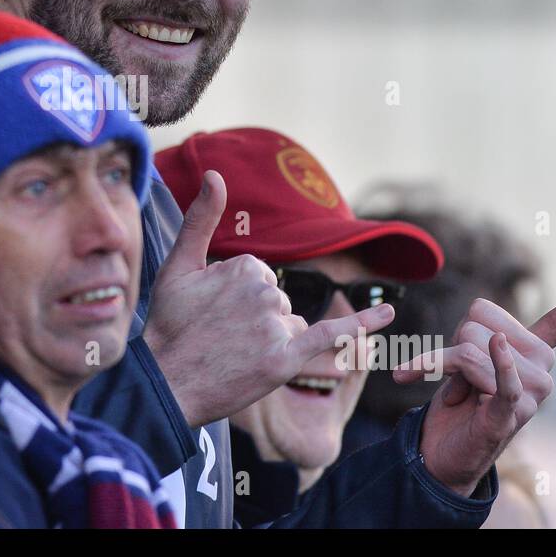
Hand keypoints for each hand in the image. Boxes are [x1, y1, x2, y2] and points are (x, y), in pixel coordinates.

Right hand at [143, 170, 395, 427]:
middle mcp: (265, 292)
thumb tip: (216, 174)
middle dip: (256, 321)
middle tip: (219, 338)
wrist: (165, 382)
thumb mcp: (178, 267)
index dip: (237, 300)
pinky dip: (363, 324)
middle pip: (279, 303)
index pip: (261, 279)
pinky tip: (389, 313)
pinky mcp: (286, 360)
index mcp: (245, 266)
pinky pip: (334, 336)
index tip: (212, 314)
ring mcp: (277, 327)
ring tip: (232, 355)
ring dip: (272, 340)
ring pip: (293, 325)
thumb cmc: (169, 325)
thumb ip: (201, 219)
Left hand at [393, 292, 555, 495]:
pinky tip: (498, 345)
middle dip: (452, 352)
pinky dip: (500, 363)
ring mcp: (529, 395)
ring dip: (447, 373)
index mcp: (537, 351)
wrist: (443, 451)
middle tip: (461, 381)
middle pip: (470, 329)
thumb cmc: (463, 400)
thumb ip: (501, 331)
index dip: (459, 329)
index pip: (483, 311)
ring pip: (469, 352)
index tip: (469, 351)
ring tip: (460, 395)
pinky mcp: (511, 416)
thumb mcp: (482, 358)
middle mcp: (541, 370)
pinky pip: (506, 383)